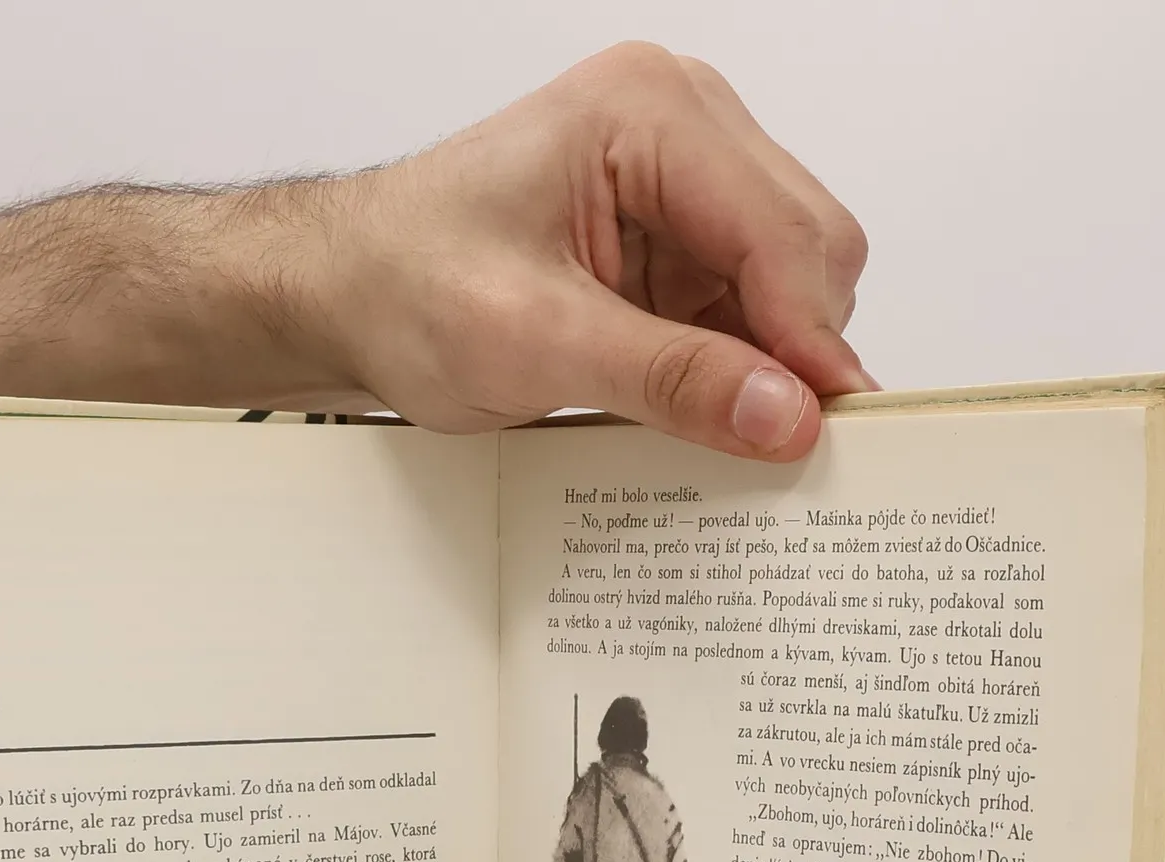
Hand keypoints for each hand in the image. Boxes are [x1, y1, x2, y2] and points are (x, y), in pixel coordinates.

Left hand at [292, 43, 872, 458]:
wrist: (343, 294)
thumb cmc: (404, 286)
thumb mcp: (533, 343)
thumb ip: (668, 378)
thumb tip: (785, 415)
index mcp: (650, 113)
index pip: (781, 230)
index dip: (811, 339)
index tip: (820, 432)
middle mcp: (683, 128)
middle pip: (810, 248)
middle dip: (798, 349)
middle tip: (775, 445)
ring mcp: (685, 184)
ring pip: (790, 285)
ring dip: (767, 363)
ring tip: (719, 429)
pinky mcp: (674, 241)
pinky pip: (746, 310)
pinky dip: (738, 367)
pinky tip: (702, 409)